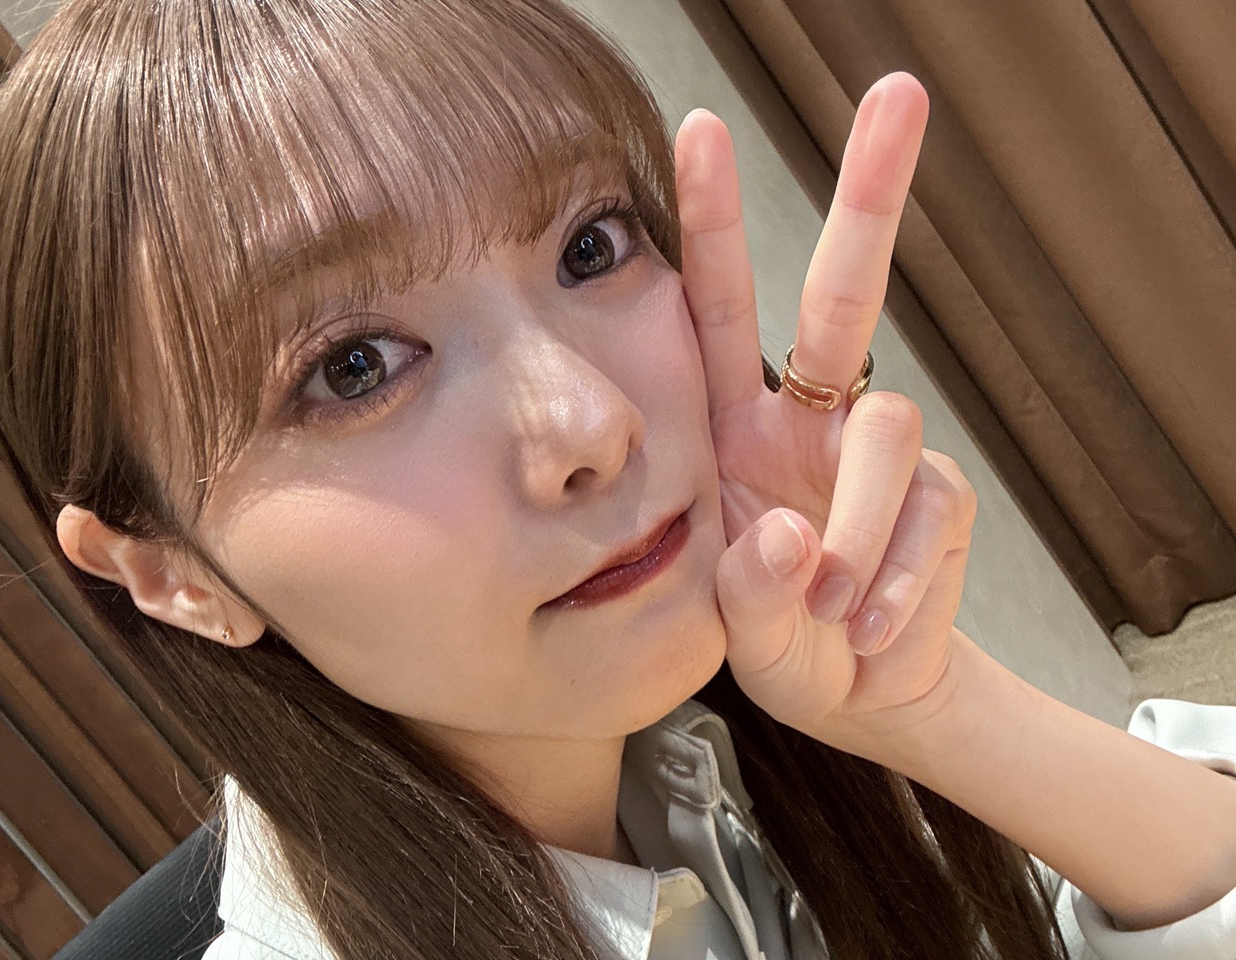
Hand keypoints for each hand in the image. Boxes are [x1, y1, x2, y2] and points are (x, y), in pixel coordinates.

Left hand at [675, 74, 975, 754]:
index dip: (711, 224)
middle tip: (899, 97)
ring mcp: (878, 455)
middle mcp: (808, 422)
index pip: (718, 313)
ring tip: (834, 611)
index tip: (699, 130)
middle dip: (869, 197)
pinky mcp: (940, 499)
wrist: (860, 695)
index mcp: (736, 429)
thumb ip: (748, 593)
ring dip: (855, 535)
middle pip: (844, 297)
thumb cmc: (780, 642)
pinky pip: (928, 516)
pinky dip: (897, 585)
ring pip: (887, 434)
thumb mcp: (733, 626)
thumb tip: (792, 536)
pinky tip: (872, 627)